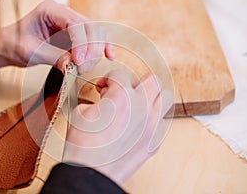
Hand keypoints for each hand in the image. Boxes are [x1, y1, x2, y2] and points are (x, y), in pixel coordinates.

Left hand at [0, 0, 114, 72]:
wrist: (9, 47)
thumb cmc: (15, 45)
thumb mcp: (31, 52)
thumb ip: (54, 57)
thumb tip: (74, 66)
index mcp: (50, 10)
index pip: (75, 23)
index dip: (81, 43)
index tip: (79, 62)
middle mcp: (63, 14)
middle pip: (90, 27)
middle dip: (91, 48)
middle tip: (84, 67)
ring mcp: (70, 24)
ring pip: (95, 33)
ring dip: (96, 51)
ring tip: (87, 67)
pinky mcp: (74, 36)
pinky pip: (93, 40)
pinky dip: (101, 48)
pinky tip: (108, 56)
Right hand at [63, 70, 172, 184]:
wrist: (91, 172)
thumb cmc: (84, 146)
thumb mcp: (81, 112)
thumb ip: (97, 100)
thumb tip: (103, 99)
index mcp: (121, 96)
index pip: (120, 74)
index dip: (108, 78)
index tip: (104, 86)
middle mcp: (141, 106)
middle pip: (151, 80)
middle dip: (136, 82)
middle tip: (124, 91)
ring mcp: (151, 124)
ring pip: (164, 97)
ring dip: (152, 97)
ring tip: (138, 103)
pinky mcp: (154, 140)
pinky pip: (160, 122)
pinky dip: (151, 119)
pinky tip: (138, 125)